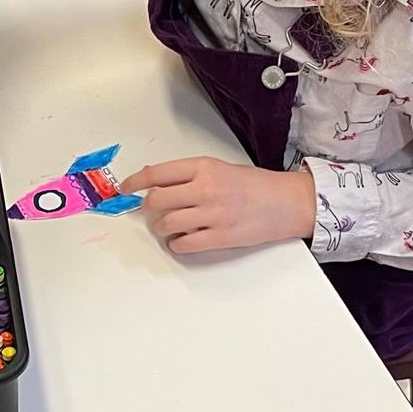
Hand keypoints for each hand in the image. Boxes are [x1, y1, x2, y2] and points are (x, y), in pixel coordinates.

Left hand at [119, 160, 316, 254]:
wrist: (287, 202)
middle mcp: (205, 189)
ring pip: (166, 224)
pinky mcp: (220, 237)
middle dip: (148, 209)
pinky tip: (182, 240)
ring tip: (168, 227)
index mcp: (204, 167)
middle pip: (156, 201)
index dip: (134, 182)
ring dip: (161, 228)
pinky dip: (176, 244)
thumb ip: (188, 175)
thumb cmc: (255, 185)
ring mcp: (212, 214)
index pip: (156, 174)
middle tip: (152, 211)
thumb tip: (155, 180)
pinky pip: (184, 244)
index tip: (125, 189)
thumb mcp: (220, 168)